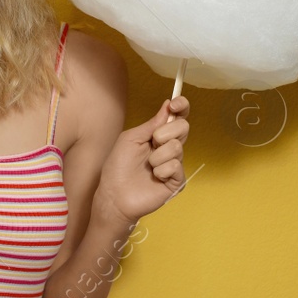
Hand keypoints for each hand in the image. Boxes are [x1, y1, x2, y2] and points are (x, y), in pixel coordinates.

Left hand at [94, 95, 190, 224]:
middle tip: (152, 142)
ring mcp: (175, 164)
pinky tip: (154, 177)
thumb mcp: (131, 138)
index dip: (181, 107)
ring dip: (157, 155)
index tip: (175, 104)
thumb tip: (168, 106)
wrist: (114, 194)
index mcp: (158, 135)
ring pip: (177, 147)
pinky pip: (175, 166)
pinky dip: (161, 170)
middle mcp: (169, 148)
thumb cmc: (118, 166)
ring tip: (148, 166)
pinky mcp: (177, 181)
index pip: (178, 117)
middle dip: (165, 133)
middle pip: (183, 127)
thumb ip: (151, 124)